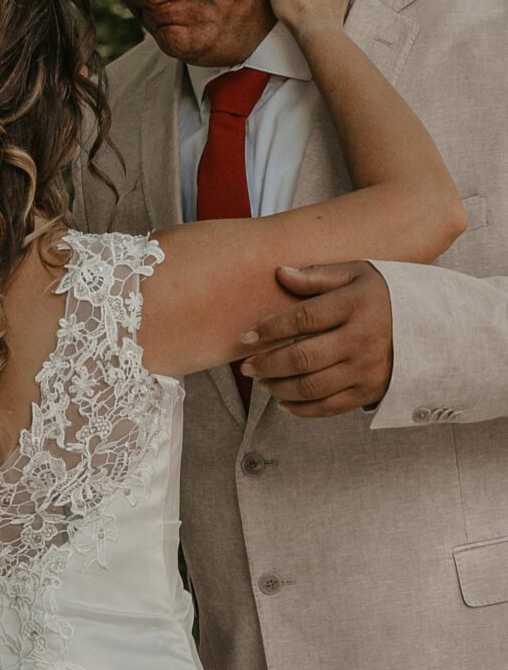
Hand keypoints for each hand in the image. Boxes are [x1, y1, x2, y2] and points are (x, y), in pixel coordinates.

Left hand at [240, 262, 392, 415]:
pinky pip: (330, 407)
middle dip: (268, 364)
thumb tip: (280, 273)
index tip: (245, 336)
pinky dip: (303, 409)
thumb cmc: (387, 295)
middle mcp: (361, 339)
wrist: (436, 326)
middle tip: (246, 366)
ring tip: (262, 382)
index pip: (303, 318)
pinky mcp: (371, 391)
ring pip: (313, 387)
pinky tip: (284, 402)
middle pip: (303, 357)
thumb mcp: (358, 274)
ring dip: (280, 388)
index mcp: (355, 305)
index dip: (270, 328)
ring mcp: (367, 369)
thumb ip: (317, 276)